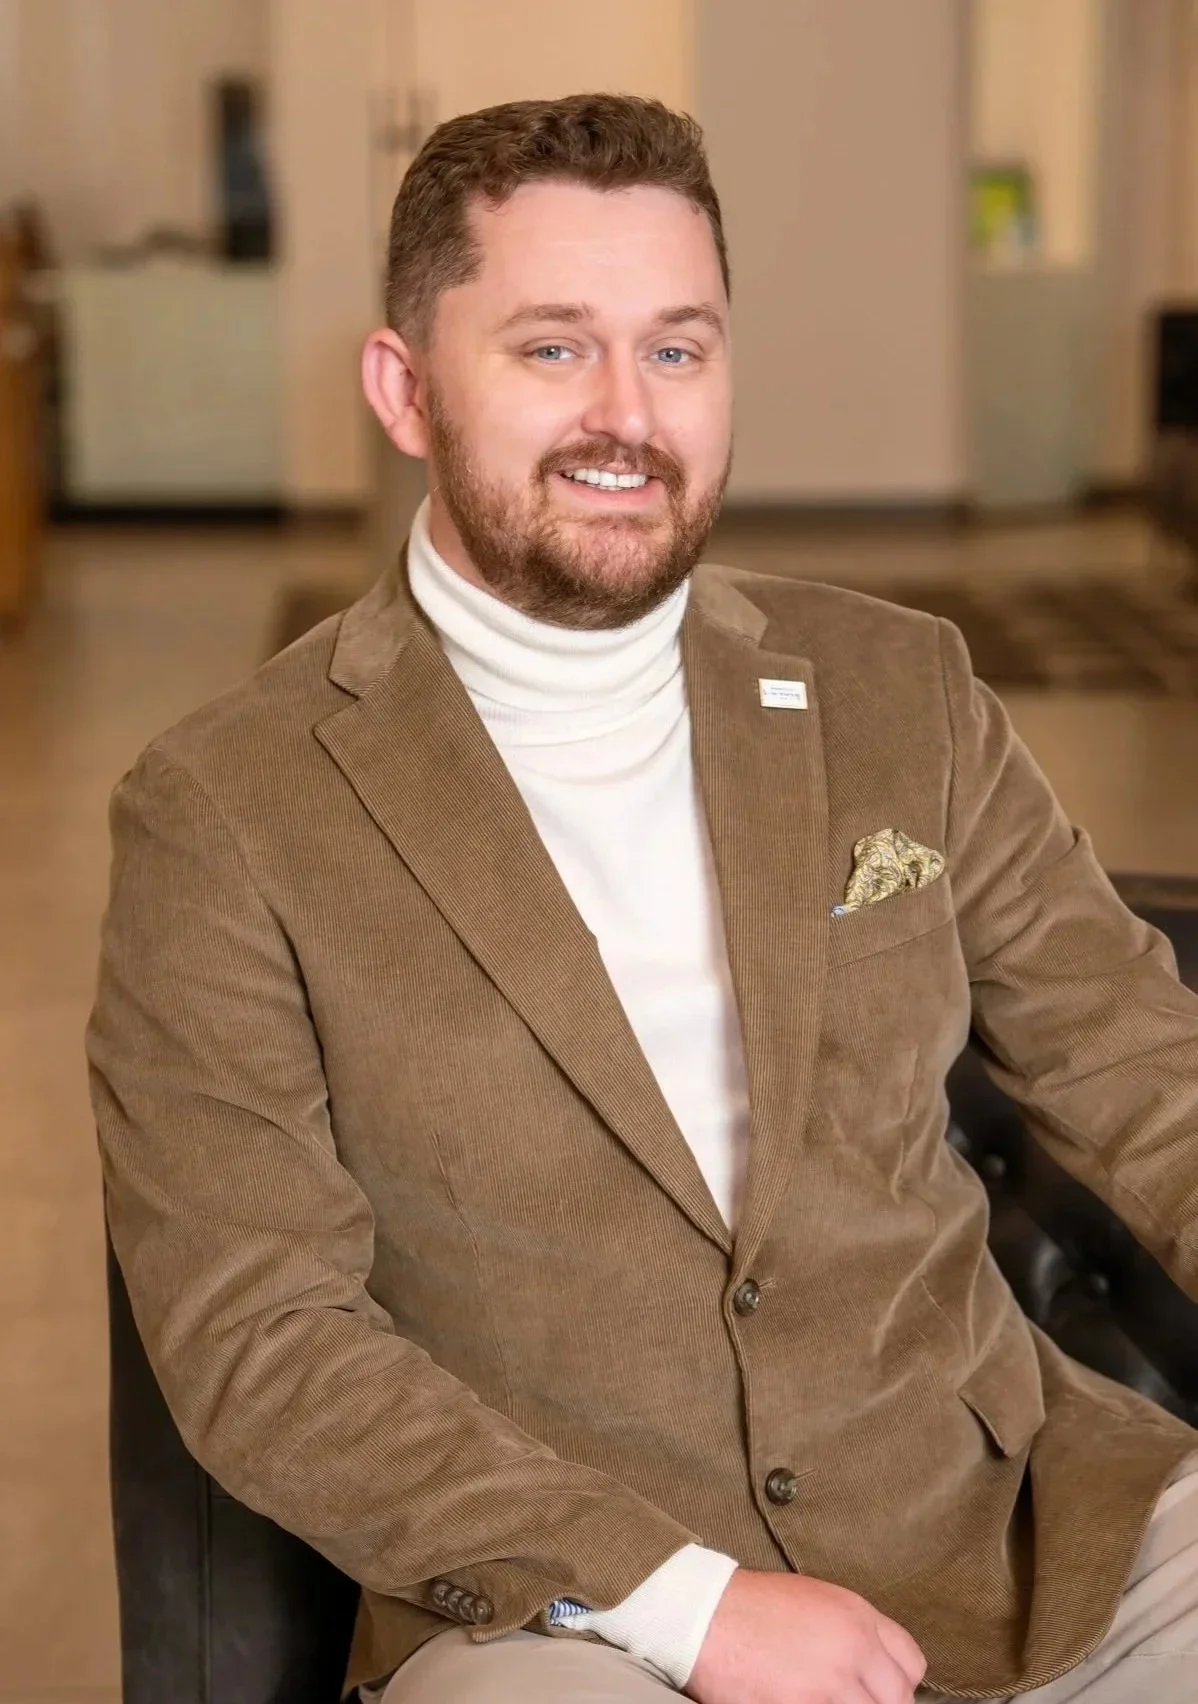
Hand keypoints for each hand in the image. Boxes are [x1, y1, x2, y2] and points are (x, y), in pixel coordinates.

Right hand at [685, 1568, 927, 1703]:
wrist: (703, 1615)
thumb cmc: (751, 1607)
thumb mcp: (814, 1599)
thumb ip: (851, 1632)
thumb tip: (872, 1670)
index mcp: (857, 1616)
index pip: (912, 1665)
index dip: (898, 1685)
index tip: (880, 1693)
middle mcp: (852, 1649)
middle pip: (898, 1701)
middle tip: (848, 1701)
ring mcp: (829, 1685)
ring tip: (819, 1699)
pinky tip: (795, 1703)